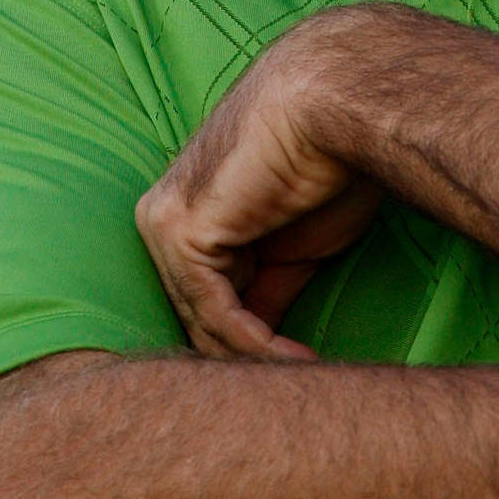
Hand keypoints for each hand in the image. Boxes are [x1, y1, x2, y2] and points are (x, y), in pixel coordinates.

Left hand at [136, 25, 377, 357]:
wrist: (336, 98)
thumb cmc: (328, 159)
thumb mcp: (294, 245)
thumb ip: (266, 293)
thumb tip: (260, 351)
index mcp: (187, 218)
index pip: (204, 304)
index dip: (249, 348)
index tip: (300, 378)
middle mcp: (161, 220)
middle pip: (197, 317)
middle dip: (247, 362)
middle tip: (298, 400)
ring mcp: (162, 225)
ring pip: (204, 323)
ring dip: (258, 364)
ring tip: (309, 389)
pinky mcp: (180, 232)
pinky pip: (215, 313)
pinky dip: (258, 347)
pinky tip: (301, 362)